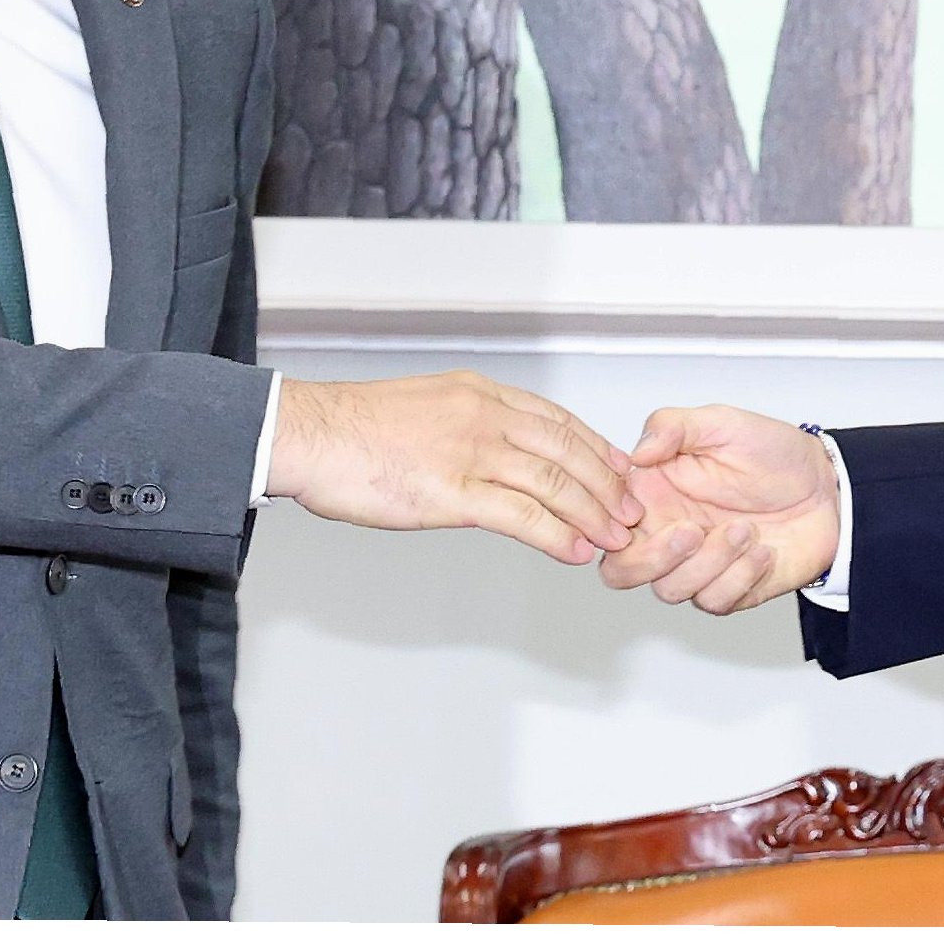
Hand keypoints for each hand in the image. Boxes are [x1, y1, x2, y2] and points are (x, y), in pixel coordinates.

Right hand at [265, 372, 640, 564]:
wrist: (310, 434)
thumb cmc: (354, 428)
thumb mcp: (425, 406)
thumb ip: (465, 424)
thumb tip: (491, 453)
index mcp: (479, 393)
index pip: (557, 420)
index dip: (595, 448)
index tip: (620, 470)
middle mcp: (484, 416)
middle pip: (566, 450)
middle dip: (606, 483)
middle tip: (633, 510)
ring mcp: (470, 452)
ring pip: (552, 482)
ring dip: (591, 513)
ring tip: (615, 537)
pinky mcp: (452, 491)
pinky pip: (519, 515)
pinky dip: (554, 534)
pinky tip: (573, 550)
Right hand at [600, 405, 839, 613]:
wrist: (830, 489)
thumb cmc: (775, 454)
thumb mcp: (722, 423)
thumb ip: (672, 427)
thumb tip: (635, 452)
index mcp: (656, 494)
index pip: (607, 523)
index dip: (611, 526)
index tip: (640, 513)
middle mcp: (669, 533)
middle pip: (622, 572)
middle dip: (652, 559)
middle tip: (692, 531)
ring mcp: (699, 565)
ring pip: (670, 590)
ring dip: (709, 563)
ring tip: (746, 530)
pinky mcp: (729, 589)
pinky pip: (714, 601)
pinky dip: (739, 578)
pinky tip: (763, 551)